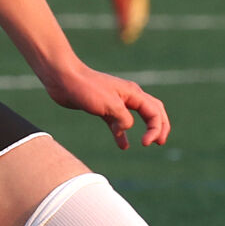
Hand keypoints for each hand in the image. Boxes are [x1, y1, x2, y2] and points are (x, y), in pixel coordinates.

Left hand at [42, 62, 169, 149]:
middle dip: (159, 126)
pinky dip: (122, 133)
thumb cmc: (86, 88)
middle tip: (161, 142)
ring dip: (144, 129)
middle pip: (152, 111)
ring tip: (148, 143)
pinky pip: (117, 122)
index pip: (155, 112)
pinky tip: (123, 146)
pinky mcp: (102, 108)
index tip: (146, 143)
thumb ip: (123, 118)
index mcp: (133, 93)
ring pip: (136, 117)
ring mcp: (115, 102)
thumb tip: (127, 128)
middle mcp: (127, 96)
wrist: (63, 79)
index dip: (155, 129)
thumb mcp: (109, 105)